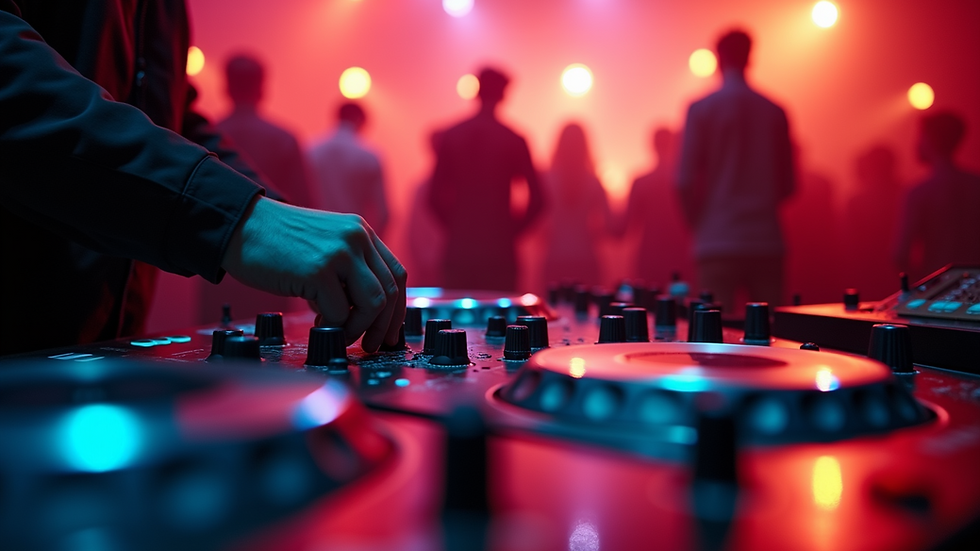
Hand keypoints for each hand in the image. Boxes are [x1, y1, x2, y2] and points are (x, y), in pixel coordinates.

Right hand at [221, 196, 406, 351]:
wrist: (240, 226)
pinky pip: (340, 312)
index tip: (390, 332)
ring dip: (360, 327)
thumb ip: (348, 271)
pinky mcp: (319, 271)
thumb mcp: (325, 247)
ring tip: (342, 334)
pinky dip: (332, 327)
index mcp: (361, 232)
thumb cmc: (277, 242)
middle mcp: (357, 238)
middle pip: (390, 291)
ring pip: (373, 303)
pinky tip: (317, 323)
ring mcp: (340, 253)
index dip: (397, 309)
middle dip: (383, 326)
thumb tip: (363, 314)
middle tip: (371, 344)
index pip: (397, 274)